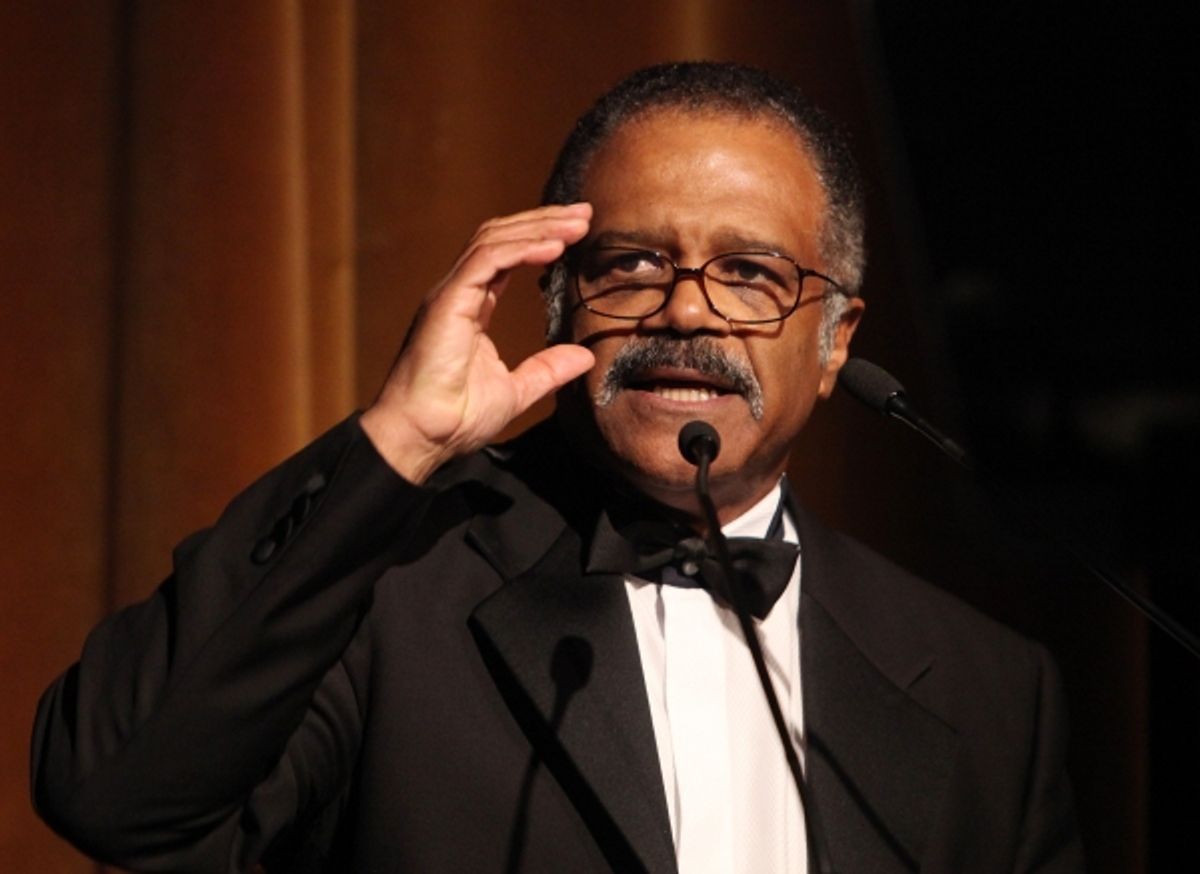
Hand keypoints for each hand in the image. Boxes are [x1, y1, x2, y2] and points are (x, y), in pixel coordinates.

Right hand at [360, 203, 594, 482]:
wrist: (421, 437)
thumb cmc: (455, 419)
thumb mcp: (516, 391)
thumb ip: (547, 369)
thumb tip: (583, 356)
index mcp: (472, 307)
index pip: (507, 256)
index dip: (542, 238)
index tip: (579, 231)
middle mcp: (459, 292)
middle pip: (502, 237)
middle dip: (544, 221)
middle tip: (585, 213)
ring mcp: (450, 294)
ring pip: (493, 240)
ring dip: (538, 227)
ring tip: (576, 223)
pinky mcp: (447, 301)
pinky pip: (485, 260)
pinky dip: (520, 248)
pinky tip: (552, 246)